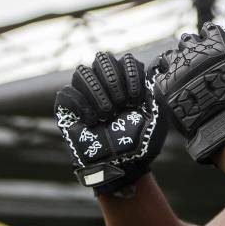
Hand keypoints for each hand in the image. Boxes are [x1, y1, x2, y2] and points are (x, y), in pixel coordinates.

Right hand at [55, 52, 167, 194]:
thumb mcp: (156, 116)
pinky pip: (67, 93)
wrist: (124, 167)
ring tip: (108, 115)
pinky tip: (92, 121)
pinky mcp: (68, 110)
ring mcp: (86, 96)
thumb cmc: (143, 143)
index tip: (136, 99)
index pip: (127, 60)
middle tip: (122, 104)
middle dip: (113, 79)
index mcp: (129, 83)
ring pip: (82, 72)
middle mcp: (106, 85)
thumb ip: (155, 91)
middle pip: (102, 59)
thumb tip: (157, 66)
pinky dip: (81, 105)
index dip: (131, 74)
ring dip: (97, 93)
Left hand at [151, 7, 224, 162]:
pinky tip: (178, 88)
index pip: (208, 28)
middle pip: (188, 39)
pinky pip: (161, 74)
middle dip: (193, 48)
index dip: (211, 39)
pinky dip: (168, 79)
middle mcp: (196, 50)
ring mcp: (178, 67)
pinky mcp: (165, 84)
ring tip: (186, 75)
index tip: (213, 48)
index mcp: (217, 42)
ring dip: (178, 62)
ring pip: (171, 54)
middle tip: (200, 64)